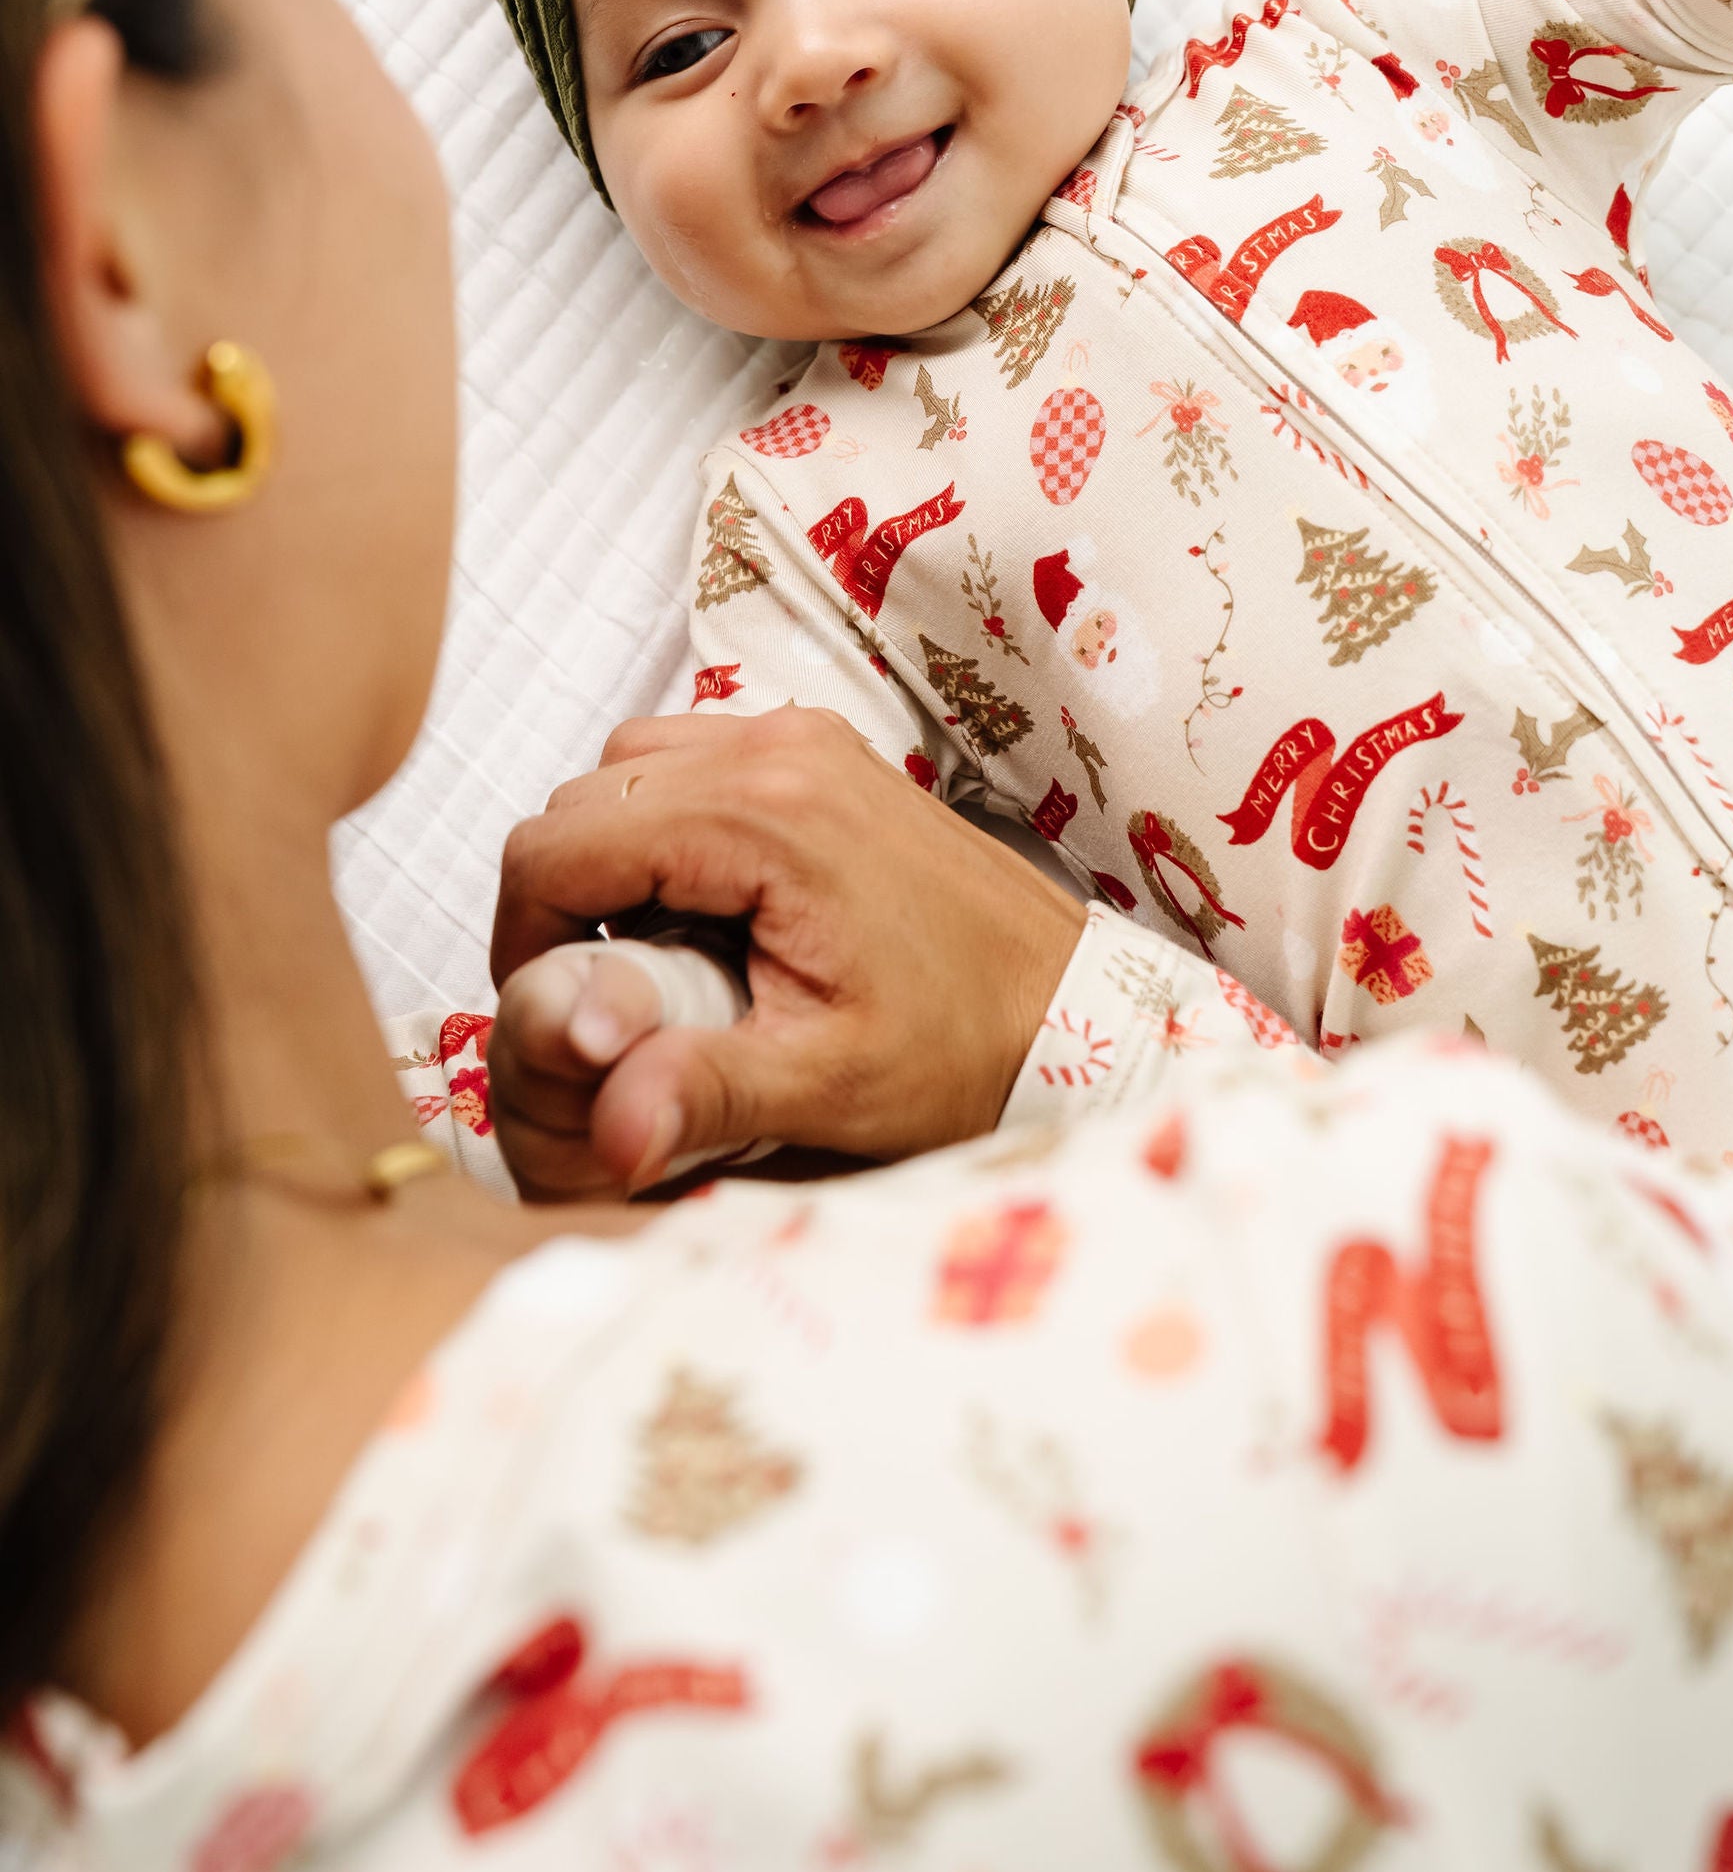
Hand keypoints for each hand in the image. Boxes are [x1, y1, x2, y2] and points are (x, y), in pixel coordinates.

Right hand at [488, 708, 1084, 1198]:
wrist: (1068, 1006)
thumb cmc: (962, 1046)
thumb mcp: (825, 1083)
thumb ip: (700, 1091)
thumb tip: (602, 1131)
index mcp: (765, 815)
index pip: (557, 845)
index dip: (524, 937)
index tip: (554, 1013)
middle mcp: (778, 748)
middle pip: (583, 799)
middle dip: (564, 900)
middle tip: (601, 998)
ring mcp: (803, 740)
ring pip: (629, 771)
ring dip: (613, 860)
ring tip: (651, 962)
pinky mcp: (821, 755)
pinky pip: (693, 765)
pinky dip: (668, 831)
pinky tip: (705, 918)